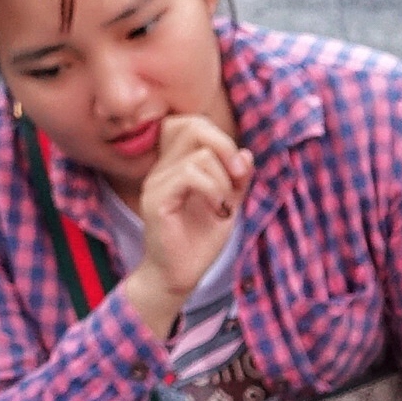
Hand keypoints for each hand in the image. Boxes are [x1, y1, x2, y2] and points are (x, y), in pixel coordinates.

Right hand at [117, 116, 250, 334]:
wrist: (179, 276)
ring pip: (199, 155)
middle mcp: (161, 168)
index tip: (239, 170)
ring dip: (224, 179)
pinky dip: (213, 189)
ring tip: (225, 204)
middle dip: (225, 145)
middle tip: (239, 176)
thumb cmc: (200, 241)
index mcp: (175, 164)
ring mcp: (156, 182)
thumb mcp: (229, 202)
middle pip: (193, 126)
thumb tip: (245, 153)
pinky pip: (189, 174)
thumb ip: (237, 177)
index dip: (220, 137)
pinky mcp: (156, 200)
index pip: (192, 124)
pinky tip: (218, 208)